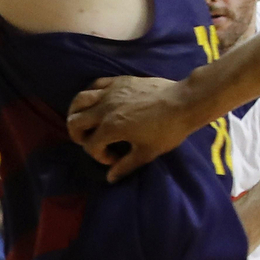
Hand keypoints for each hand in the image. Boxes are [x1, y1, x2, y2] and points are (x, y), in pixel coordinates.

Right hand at [66, 76, 193, 181]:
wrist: (184, 102)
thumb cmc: (168, 130)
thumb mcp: (147, 152)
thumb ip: (126, 165)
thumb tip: (110, 178)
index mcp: (110, 128)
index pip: (91, 145)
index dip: (99, 156)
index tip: (114, 159)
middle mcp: (104, 109)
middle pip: (75, 121)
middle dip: (78, 135)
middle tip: (89, 141)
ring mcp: (109, 92)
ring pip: (79, 100)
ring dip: (76, 112)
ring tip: (83, 120)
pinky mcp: (117, 81)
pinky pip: (95, 85)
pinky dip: (91, 94)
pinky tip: (98, 101)